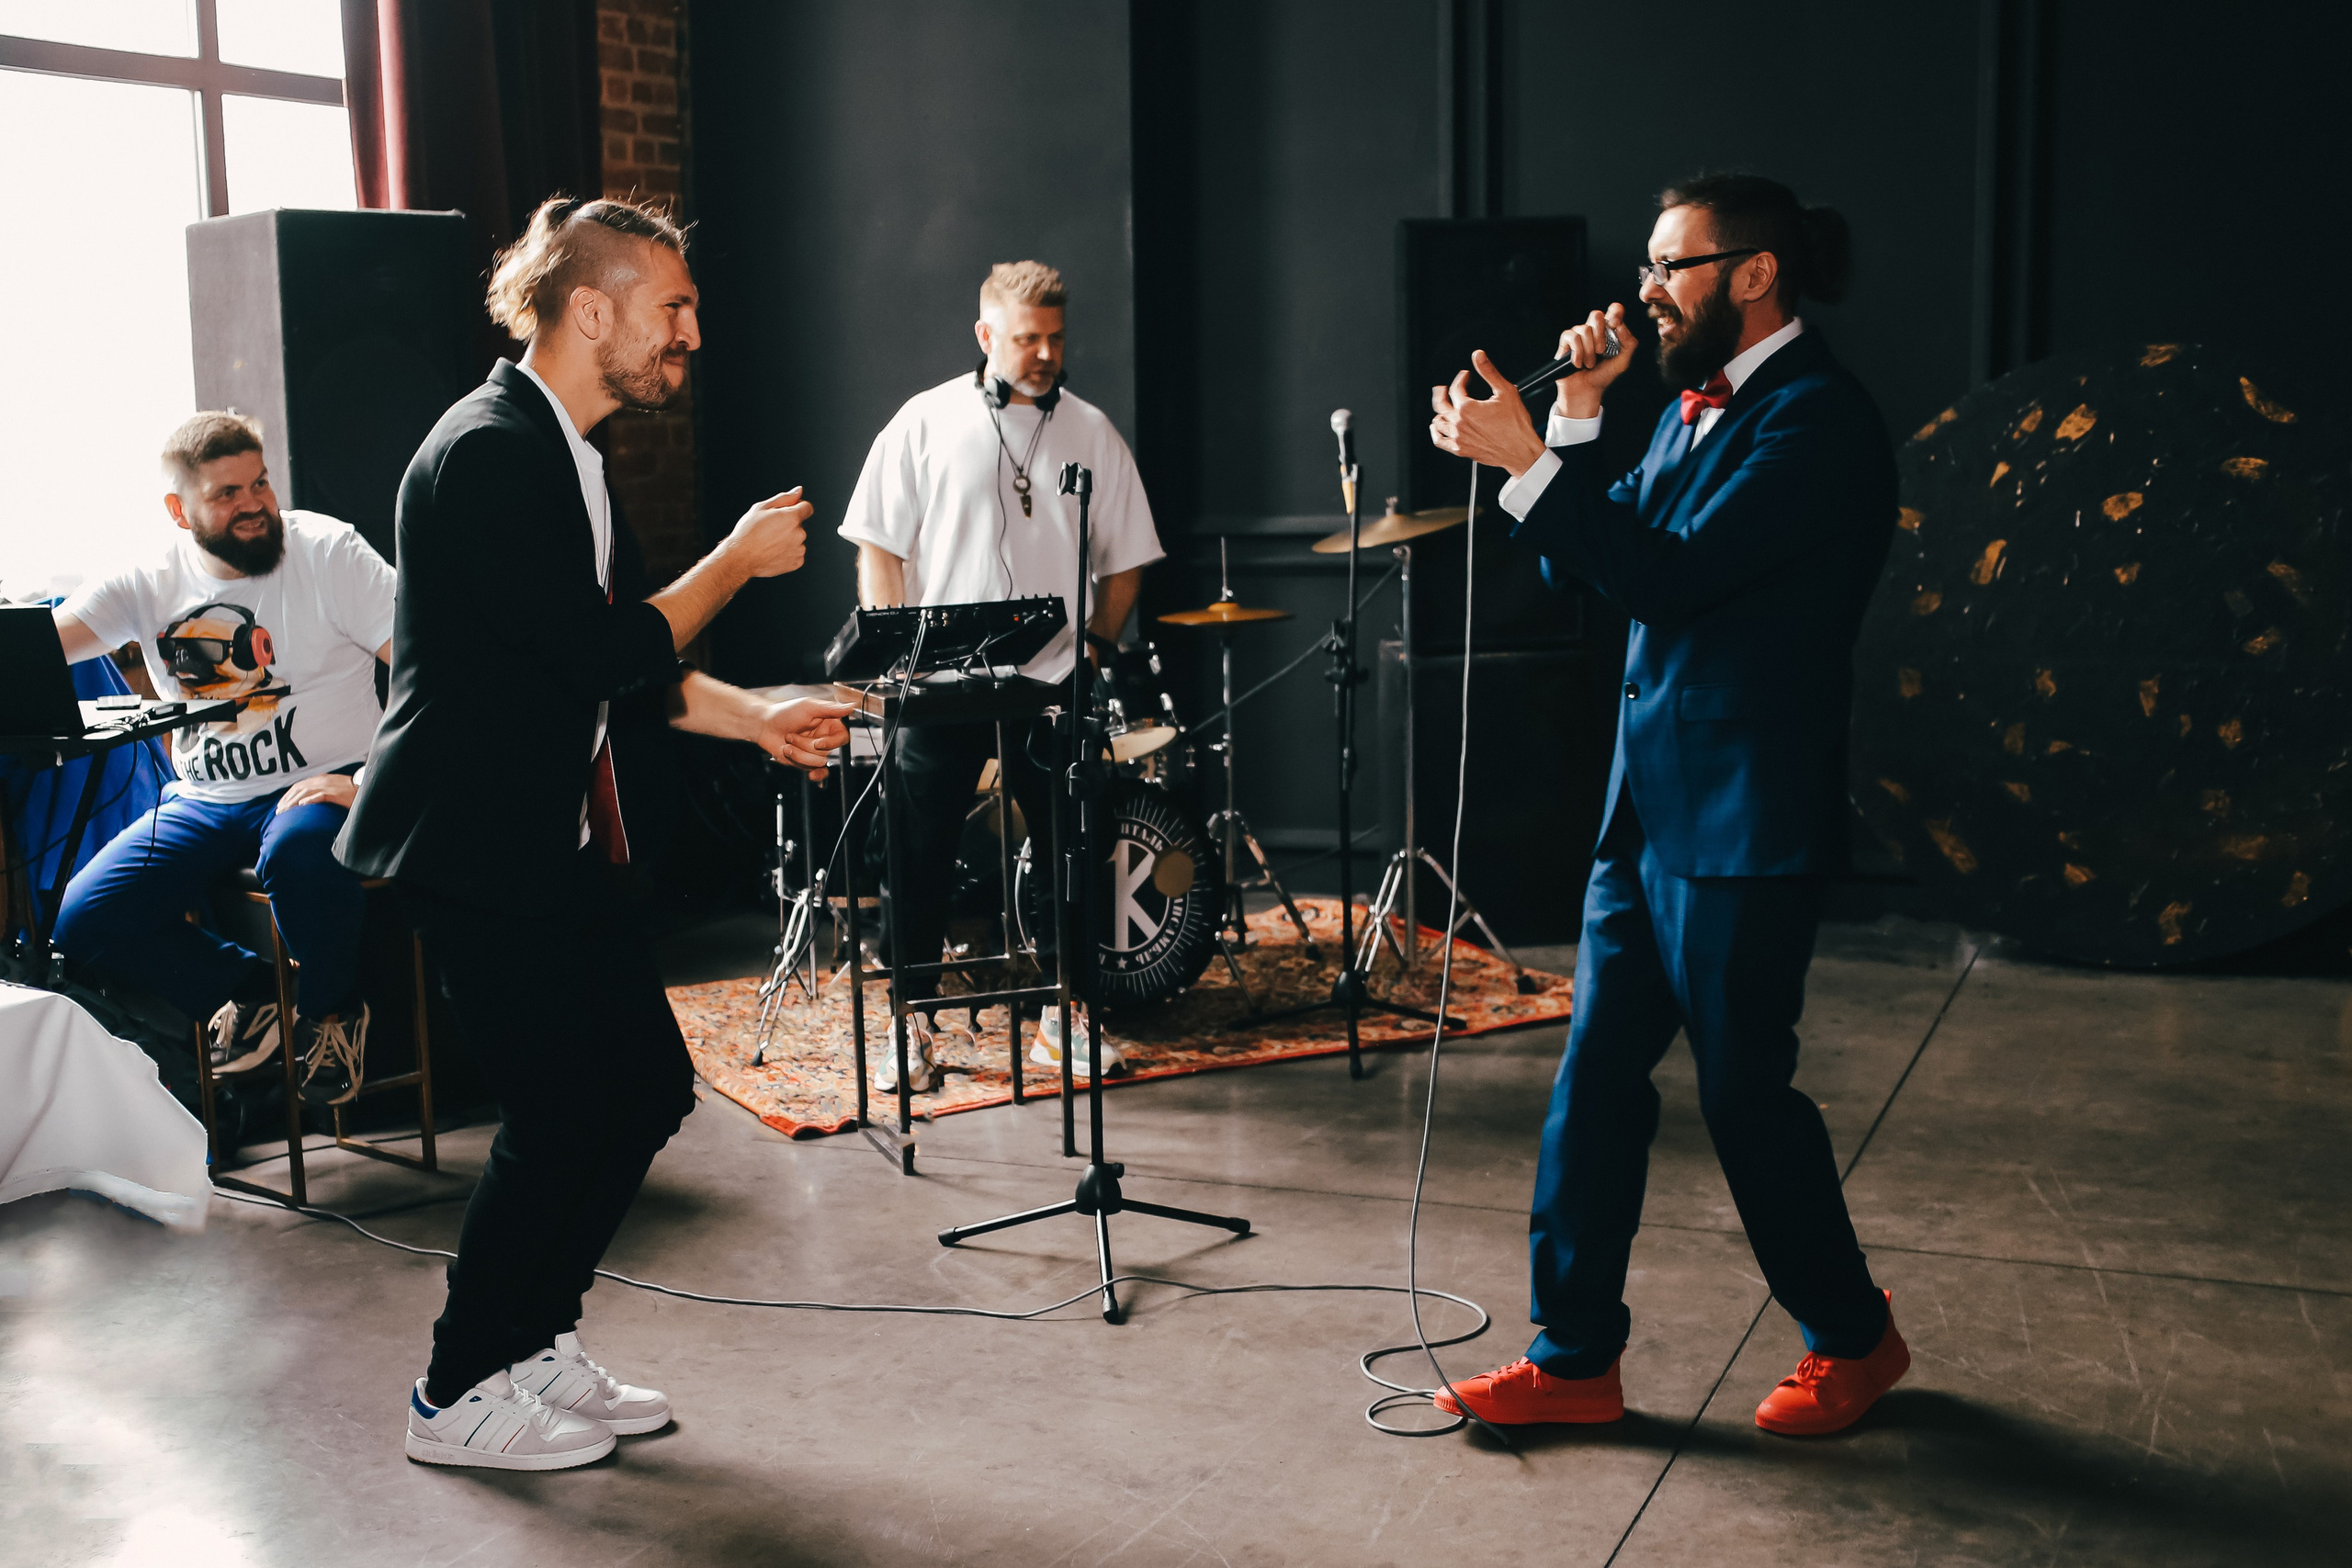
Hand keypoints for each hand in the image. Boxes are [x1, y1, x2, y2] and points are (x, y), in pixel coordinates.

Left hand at [276, 773, 356, 813]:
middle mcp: (322, 781)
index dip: (288, 795)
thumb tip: (312, 799)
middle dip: (286, 799)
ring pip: (305, 793)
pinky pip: (319, 796)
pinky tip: (301, 805)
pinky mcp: (334, 793)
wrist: (366, 787)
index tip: (282, 804)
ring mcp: (327, 786)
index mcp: (321, 779)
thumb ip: (323, 790)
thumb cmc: (351, 791)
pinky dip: (309, 800)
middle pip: (298, 789)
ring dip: (292, 802)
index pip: (299, 785)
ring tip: (285, 811)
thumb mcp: (334, 787)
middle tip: (279, 811)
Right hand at [725, 487, 813, 577]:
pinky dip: (787, 553)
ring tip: (769, 543)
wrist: (741, 558)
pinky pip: (796, 554)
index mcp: (792, 518)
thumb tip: (799, 491)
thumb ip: (784, 498)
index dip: (797, 508)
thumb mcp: (761, 508)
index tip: (787, 513)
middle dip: (788, 525)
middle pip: (799, 525)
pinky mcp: (797, 562)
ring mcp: (799, 550)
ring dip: (788, 540)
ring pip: (797, 540)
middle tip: (769, 530)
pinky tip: (773, 552)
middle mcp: (799, 534)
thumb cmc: (748, 532)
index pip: (807, 507)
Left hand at [754, 697, 854, 780]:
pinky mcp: (805, 761)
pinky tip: (812, 774)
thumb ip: (832, 709)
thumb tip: (851, 707)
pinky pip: (814, 770)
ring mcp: (814, 751)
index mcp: (828, 723)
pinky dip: (814, 773)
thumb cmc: (784, 713)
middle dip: (806, 746)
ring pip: (818, 762)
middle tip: (792, 735)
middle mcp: (823, 737)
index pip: (843, 737)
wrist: (764, 726)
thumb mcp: (809, 707)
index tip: (818, 743)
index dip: (832, 743)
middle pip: (827, 751)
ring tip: (787, 743)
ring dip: (798, 754)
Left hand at [1427, 351, 1549, 475]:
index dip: (1460, 379)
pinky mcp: (1460, 449)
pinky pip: (1440, 441)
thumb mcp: (1505, 392)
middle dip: (1441, 392)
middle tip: (1441, 388)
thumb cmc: (1516, 425)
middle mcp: (1459, 423)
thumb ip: (1489, 372)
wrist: (1520, 450)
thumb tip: (1478, 356)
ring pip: (1439, 422)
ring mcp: (1458, 437)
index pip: (1456, 388)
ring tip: (1441, 408)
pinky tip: (1437, 427)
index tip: (1465, 376)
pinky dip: (1436, 432)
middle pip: (1440, 404)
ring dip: (1439, 412)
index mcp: (1468, 408)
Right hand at [1547, 302, 1638, 418]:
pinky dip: (1577, 353)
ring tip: (1590, 363)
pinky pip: (1572, 337)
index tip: (1614, 325)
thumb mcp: (1623, 361)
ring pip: (1584, 329)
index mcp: (1609, 331)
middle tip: (1601, 351)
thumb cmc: (1604, 375)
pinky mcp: (1566, 341)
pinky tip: (1578, 363)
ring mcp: (1579, 334)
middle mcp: (1594, 329)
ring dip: (1589, 351)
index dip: (1615, 312)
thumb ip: (1629, 343)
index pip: (1614, 310)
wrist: (1587, 390)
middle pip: (1596, 314)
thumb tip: (1619, 326)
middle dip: (1600, 335)